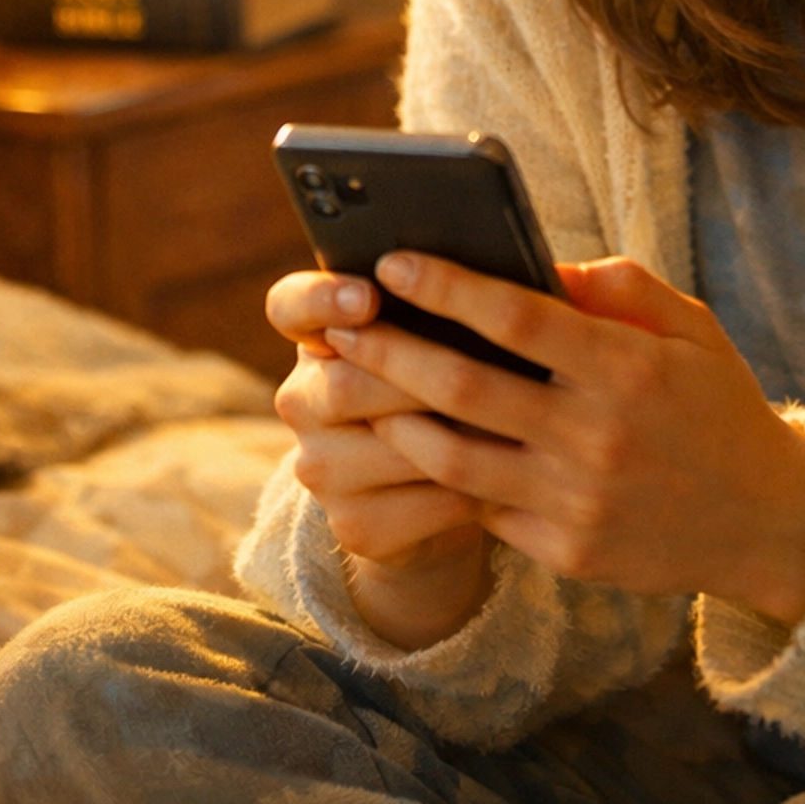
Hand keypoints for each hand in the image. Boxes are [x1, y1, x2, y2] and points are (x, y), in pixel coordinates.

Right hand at [266, 270, 490, 648]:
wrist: (444, 489)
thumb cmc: (454, 383)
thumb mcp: (442, 335)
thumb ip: (443, 306)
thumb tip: (490, 279)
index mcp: (317, 337)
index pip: (291, 305)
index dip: (323, 300)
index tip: (369, 297)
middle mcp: (302, 400)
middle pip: (347, 384)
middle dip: (422, 379)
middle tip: (488, 373)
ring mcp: (320, 468)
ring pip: (389, 446)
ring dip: (457, 435)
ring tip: (514, 423)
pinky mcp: (353, 525)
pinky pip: (417, 505)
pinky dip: (468, 490)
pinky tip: (504, 477)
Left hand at [326, 254, 804, 625]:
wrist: (766, 522)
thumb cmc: (716, 403)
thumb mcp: (689, 326)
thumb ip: (614, 287)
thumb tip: (534, 264)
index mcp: (629, 368)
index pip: (517, 318)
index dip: (448, 287)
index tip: (394, 260)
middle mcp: (597, 437)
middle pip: (463, 388)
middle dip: (391, 349)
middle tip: (343, 322)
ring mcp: (576, 502)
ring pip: (453, 456)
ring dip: (394, 416)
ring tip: (358, 384)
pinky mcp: (564, 551)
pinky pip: (480, 507)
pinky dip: (437, 472)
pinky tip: (408, 441)